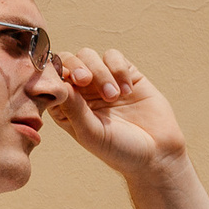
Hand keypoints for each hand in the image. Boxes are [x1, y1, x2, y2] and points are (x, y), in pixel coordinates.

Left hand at [45, 47, 186, 180]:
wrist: (156, 152)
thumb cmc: (119, 150)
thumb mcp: (91, 133)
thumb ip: (73, 109)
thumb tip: (58, 83)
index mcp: (66, 107)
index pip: (51, 80)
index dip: (54, 74)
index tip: (66, 82)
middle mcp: (81, 92)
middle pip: (67, 61)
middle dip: (75, 66)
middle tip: (85, 80)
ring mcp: (102, 81)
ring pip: (89, 55)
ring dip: (100, 73)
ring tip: (113, 96)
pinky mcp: (125, 74)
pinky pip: (114, 57)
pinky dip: (119, 70)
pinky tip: (128, 91)